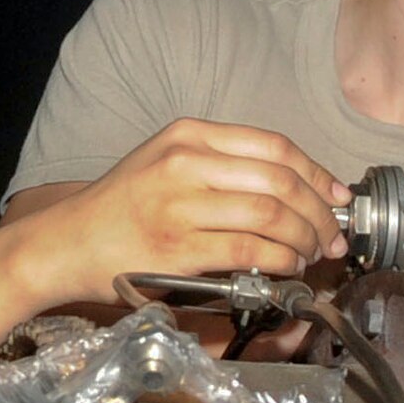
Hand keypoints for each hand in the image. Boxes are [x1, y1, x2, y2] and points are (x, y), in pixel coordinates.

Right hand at [17, 119, 349, 305]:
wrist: (67, 242)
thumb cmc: (122, 206)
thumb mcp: (164, 161)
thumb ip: (220, 164)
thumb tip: (293, 186)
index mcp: (187, 135)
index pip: (274, 145)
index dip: (316, 172)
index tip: (335, 195)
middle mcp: (185, 162)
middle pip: (281, 180)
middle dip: (320, 212)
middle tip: (332, 234)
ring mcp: (180, 205)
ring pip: (271, 215)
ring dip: (305, 238)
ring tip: (312, 253)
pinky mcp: (177, 248)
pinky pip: (250, 250)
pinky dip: (282, 260)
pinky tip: (289, 267)